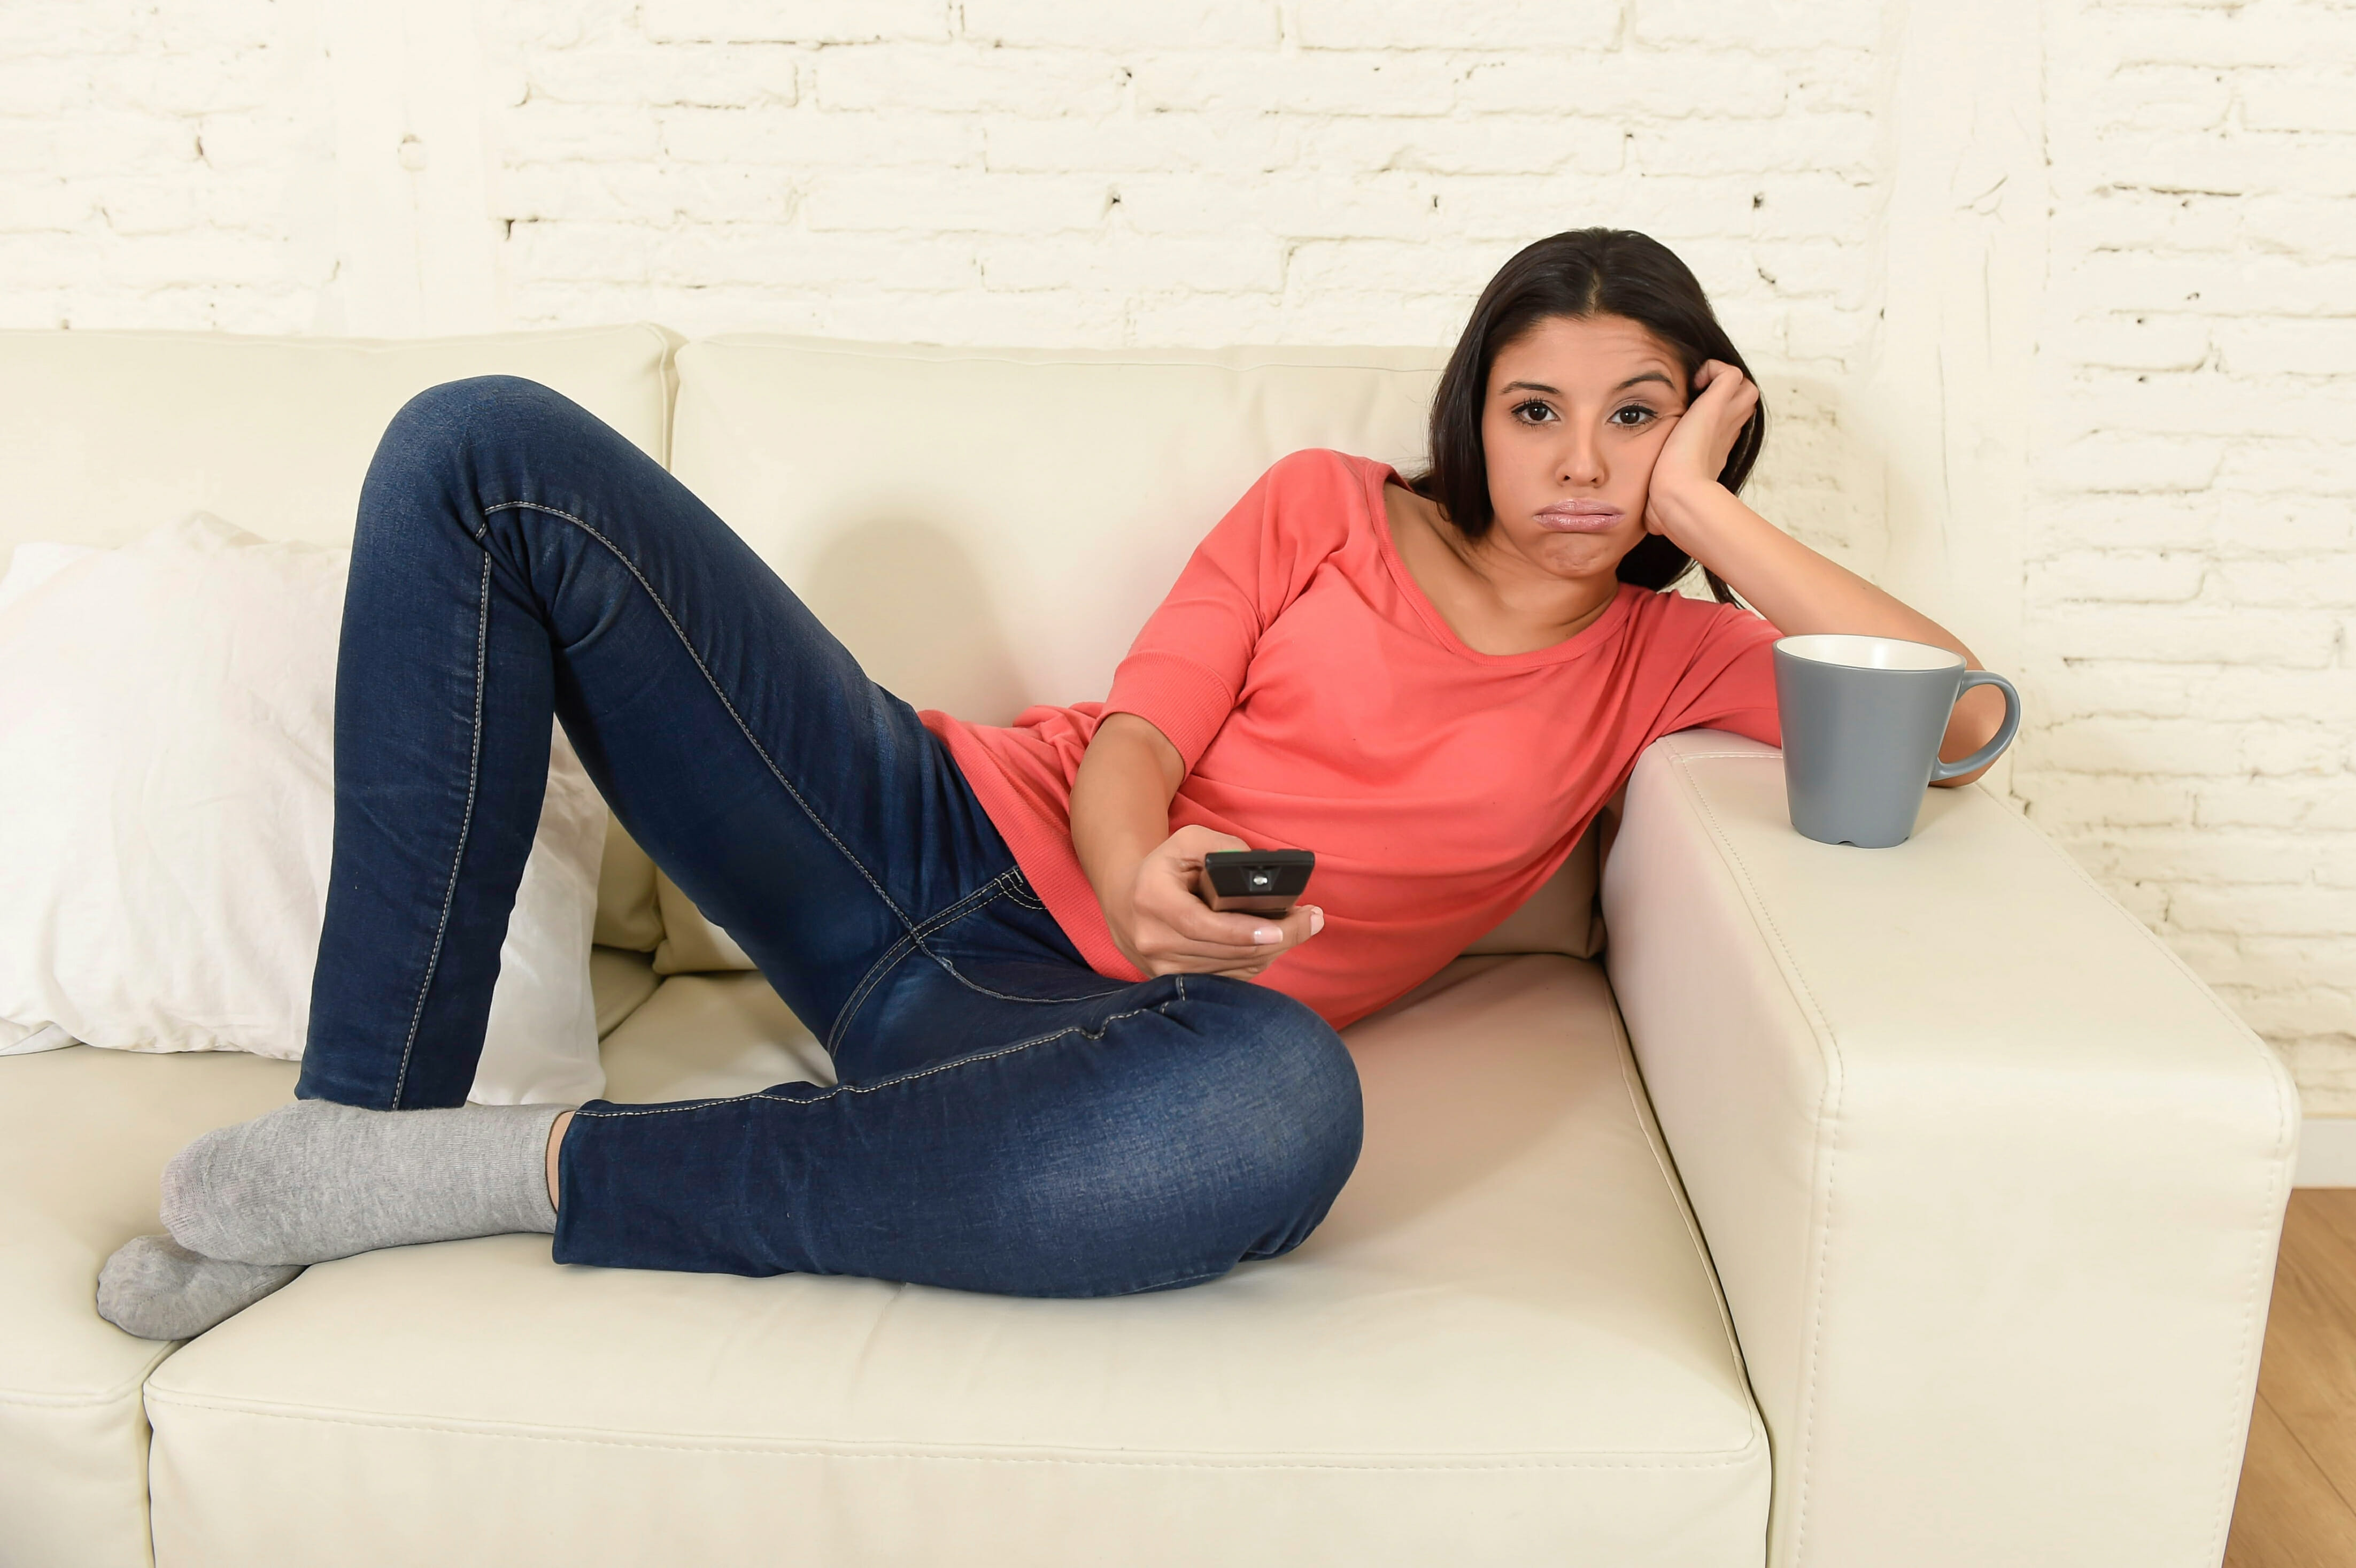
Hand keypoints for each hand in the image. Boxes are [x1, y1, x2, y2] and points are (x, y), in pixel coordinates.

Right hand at [1104, 824, 1323, 979]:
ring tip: (1299, 928)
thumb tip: (1256, 866)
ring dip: (1271, 951)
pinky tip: (1272, 944)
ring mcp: (1163, 966)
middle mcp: (1154, 940)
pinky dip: (1254, 962)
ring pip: (1231, 968)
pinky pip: (1226, 978)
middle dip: (1278, 938)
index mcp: (1153, 901)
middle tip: (1312, 920)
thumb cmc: (1162, 868)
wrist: (1125, 901)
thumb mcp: (1186, 840)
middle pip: (1226, 951)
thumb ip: (1221, 845)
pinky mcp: (1175, 981)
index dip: (1244, 931)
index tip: (1280, 929)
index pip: (1203, 926)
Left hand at [1644, 360, 1758, 535]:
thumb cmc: (1669, 504)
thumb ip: (1660, 503)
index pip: (1726, 425)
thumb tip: (1652, 526)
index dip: (1713, 417)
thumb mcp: (1665, 498)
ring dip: (1722, 382)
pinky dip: (1714, 369)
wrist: (1677, 497)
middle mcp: (1724, 432)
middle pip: (1742, 403)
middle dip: (1722, 396)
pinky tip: (1694, 383)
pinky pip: (1729, 371)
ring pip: (1743, 386)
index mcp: (1714, 451)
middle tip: (1696, 401)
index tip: (1689, 421)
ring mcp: (1724, 418)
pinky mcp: (1717, 404)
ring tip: (1697, 390)